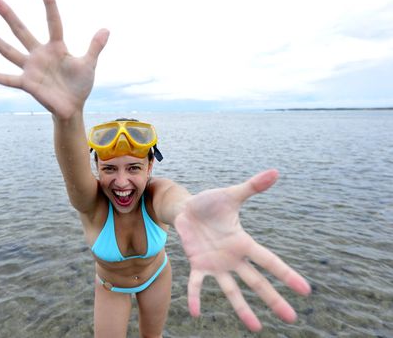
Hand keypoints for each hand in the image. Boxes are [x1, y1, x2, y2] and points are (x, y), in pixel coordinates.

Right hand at [0, 0, 108, 118]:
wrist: (73, 108)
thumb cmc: (80, 85)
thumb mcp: (89, 64)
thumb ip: (95, 47)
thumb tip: (106, 29)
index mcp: (56, 47)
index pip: (53, 21)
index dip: (49, 4)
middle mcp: (39, 54)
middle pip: (21, 30)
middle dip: (7, 14)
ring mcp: (31, 68)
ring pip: (9, 51)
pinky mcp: (27, 84)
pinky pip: (8, 80)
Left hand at [174, 169, 310, 331]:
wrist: (186, 209)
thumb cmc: (211, 203)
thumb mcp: (231, 195)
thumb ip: (252, 187)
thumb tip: (275, 171)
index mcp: (243, 242)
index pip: (269, 261)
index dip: (287, 274)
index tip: (306, 290)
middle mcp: (233, 258)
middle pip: (256, 282)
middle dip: (273, 299)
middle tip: (291, 318)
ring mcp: (215, 264)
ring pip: (231, 289)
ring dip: (242, 308)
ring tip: (255, 327)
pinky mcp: (198, 265)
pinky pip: (196, 284)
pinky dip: (195, 297)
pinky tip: (196, 313)